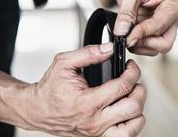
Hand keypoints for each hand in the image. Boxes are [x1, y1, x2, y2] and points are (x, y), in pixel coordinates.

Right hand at [23, 43, 145, 136]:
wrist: (37, 110)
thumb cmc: (49, 89)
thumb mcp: (64, 63)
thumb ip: (88, 53)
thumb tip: (109, 49)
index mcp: (87, 102)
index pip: (122, 87)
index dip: (132, 72)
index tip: (131, 67)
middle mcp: (94, 121)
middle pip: (133, 107)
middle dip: (139, 89)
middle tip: (134, 81)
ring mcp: (98, 132)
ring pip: (133, 126)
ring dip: (138, 108)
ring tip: (131, 96)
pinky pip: (125, 136)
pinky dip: (132, 123)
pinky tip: (127, 111)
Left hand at [113, 0, 177, 55]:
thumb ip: (127, 12)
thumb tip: (122, 32)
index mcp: (173, 4)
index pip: (160, 26)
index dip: (142, 34)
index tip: (127, 37)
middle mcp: (172, 16)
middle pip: (164, 43)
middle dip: (145, 43)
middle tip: (127, 39)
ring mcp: (163, 23)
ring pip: (156, 46)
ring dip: (140, 44)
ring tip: (125, 34)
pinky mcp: (152, 26)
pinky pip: (147, 42)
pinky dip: (137, 41)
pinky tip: (127, 33)